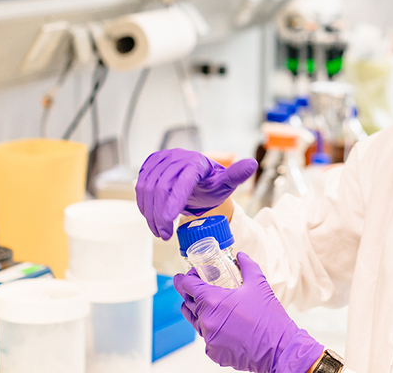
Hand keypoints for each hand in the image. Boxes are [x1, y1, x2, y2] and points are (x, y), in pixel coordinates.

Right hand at [136, 149, 256, 239]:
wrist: (198, 180)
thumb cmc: (213, 184)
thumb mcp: (226, 183)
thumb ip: (237, 175)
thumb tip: (252, 163)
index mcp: (197, 162)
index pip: (183, 180)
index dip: (174, 200)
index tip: (170, 220)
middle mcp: (177, 157)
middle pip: (162, 187)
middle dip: (161, 214)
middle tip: (164, 235)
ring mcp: (161, 160)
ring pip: (148, 188)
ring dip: (150, 213)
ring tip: (159, 231)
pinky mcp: (150, 165)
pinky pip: (140, 186)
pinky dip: (144, 205)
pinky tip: (152, 218)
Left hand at [175, 252, 323, 372]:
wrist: (278, 348)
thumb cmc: (268, 316)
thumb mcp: (258, 283)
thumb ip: (247, 265)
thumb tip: (241, 256)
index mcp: (213, 301)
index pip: (188, 286)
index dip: (185, 278)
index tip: (189, 274)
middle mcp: (206, 321)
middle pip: (187, 304)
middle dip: (188, 293)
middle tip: (191, 286)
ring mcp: (209, 338)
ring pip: (195, 321)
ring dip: (197, 310)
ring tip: (204, 303)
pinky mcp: (214, 352)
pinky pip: (206, 336)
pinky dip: (210, 328)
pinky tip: (222, 322)